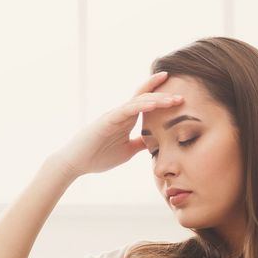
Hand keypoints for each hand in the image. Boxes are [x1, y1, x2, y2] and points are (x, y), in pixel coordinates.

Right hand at [50, 70, 183, 179]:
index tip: (180, 94)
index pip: (147, 102)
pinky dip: (141, 105)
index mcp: (127, 119)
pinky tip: (154, 104)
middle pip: (146, 97)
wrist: (75, 163)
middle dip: (164, 94)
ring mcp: (115, 115)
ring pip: (139, 100)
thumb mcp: (127, 151)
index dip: (161, 95)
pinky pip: (127, 109)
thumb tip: (155, 142)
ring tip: (174, 99)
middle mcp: (122, 113)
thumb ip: (140, 143)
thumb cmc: (97, 157)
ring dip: (157, 99)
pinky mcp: (107, 120)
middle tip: (183, 95)